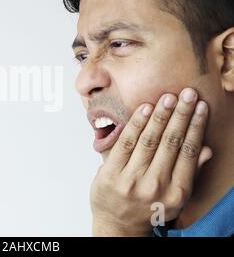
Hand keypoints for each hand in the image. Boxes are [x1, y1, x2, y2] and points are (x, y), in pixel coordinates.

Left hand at [91, 88, 212, 236]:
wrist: (117, 225)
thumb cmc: (146, 207)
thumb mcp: (174, 197)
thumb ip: (189, 172)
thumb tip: (207, 149)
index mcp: (175, 192)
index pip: (189, 152)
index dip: (196, 126)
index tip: (201, 107)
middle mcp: (155, 186)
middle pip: (171, 142)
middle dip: (181, 114)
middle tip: (188, 94)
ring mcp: (131, 180)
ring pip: (149, 140)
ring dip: (161, 115)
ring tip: (169, 97)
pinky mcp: (111, 174)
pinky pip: (126, 142)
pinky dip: (136, 124)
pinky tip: (145, 108)